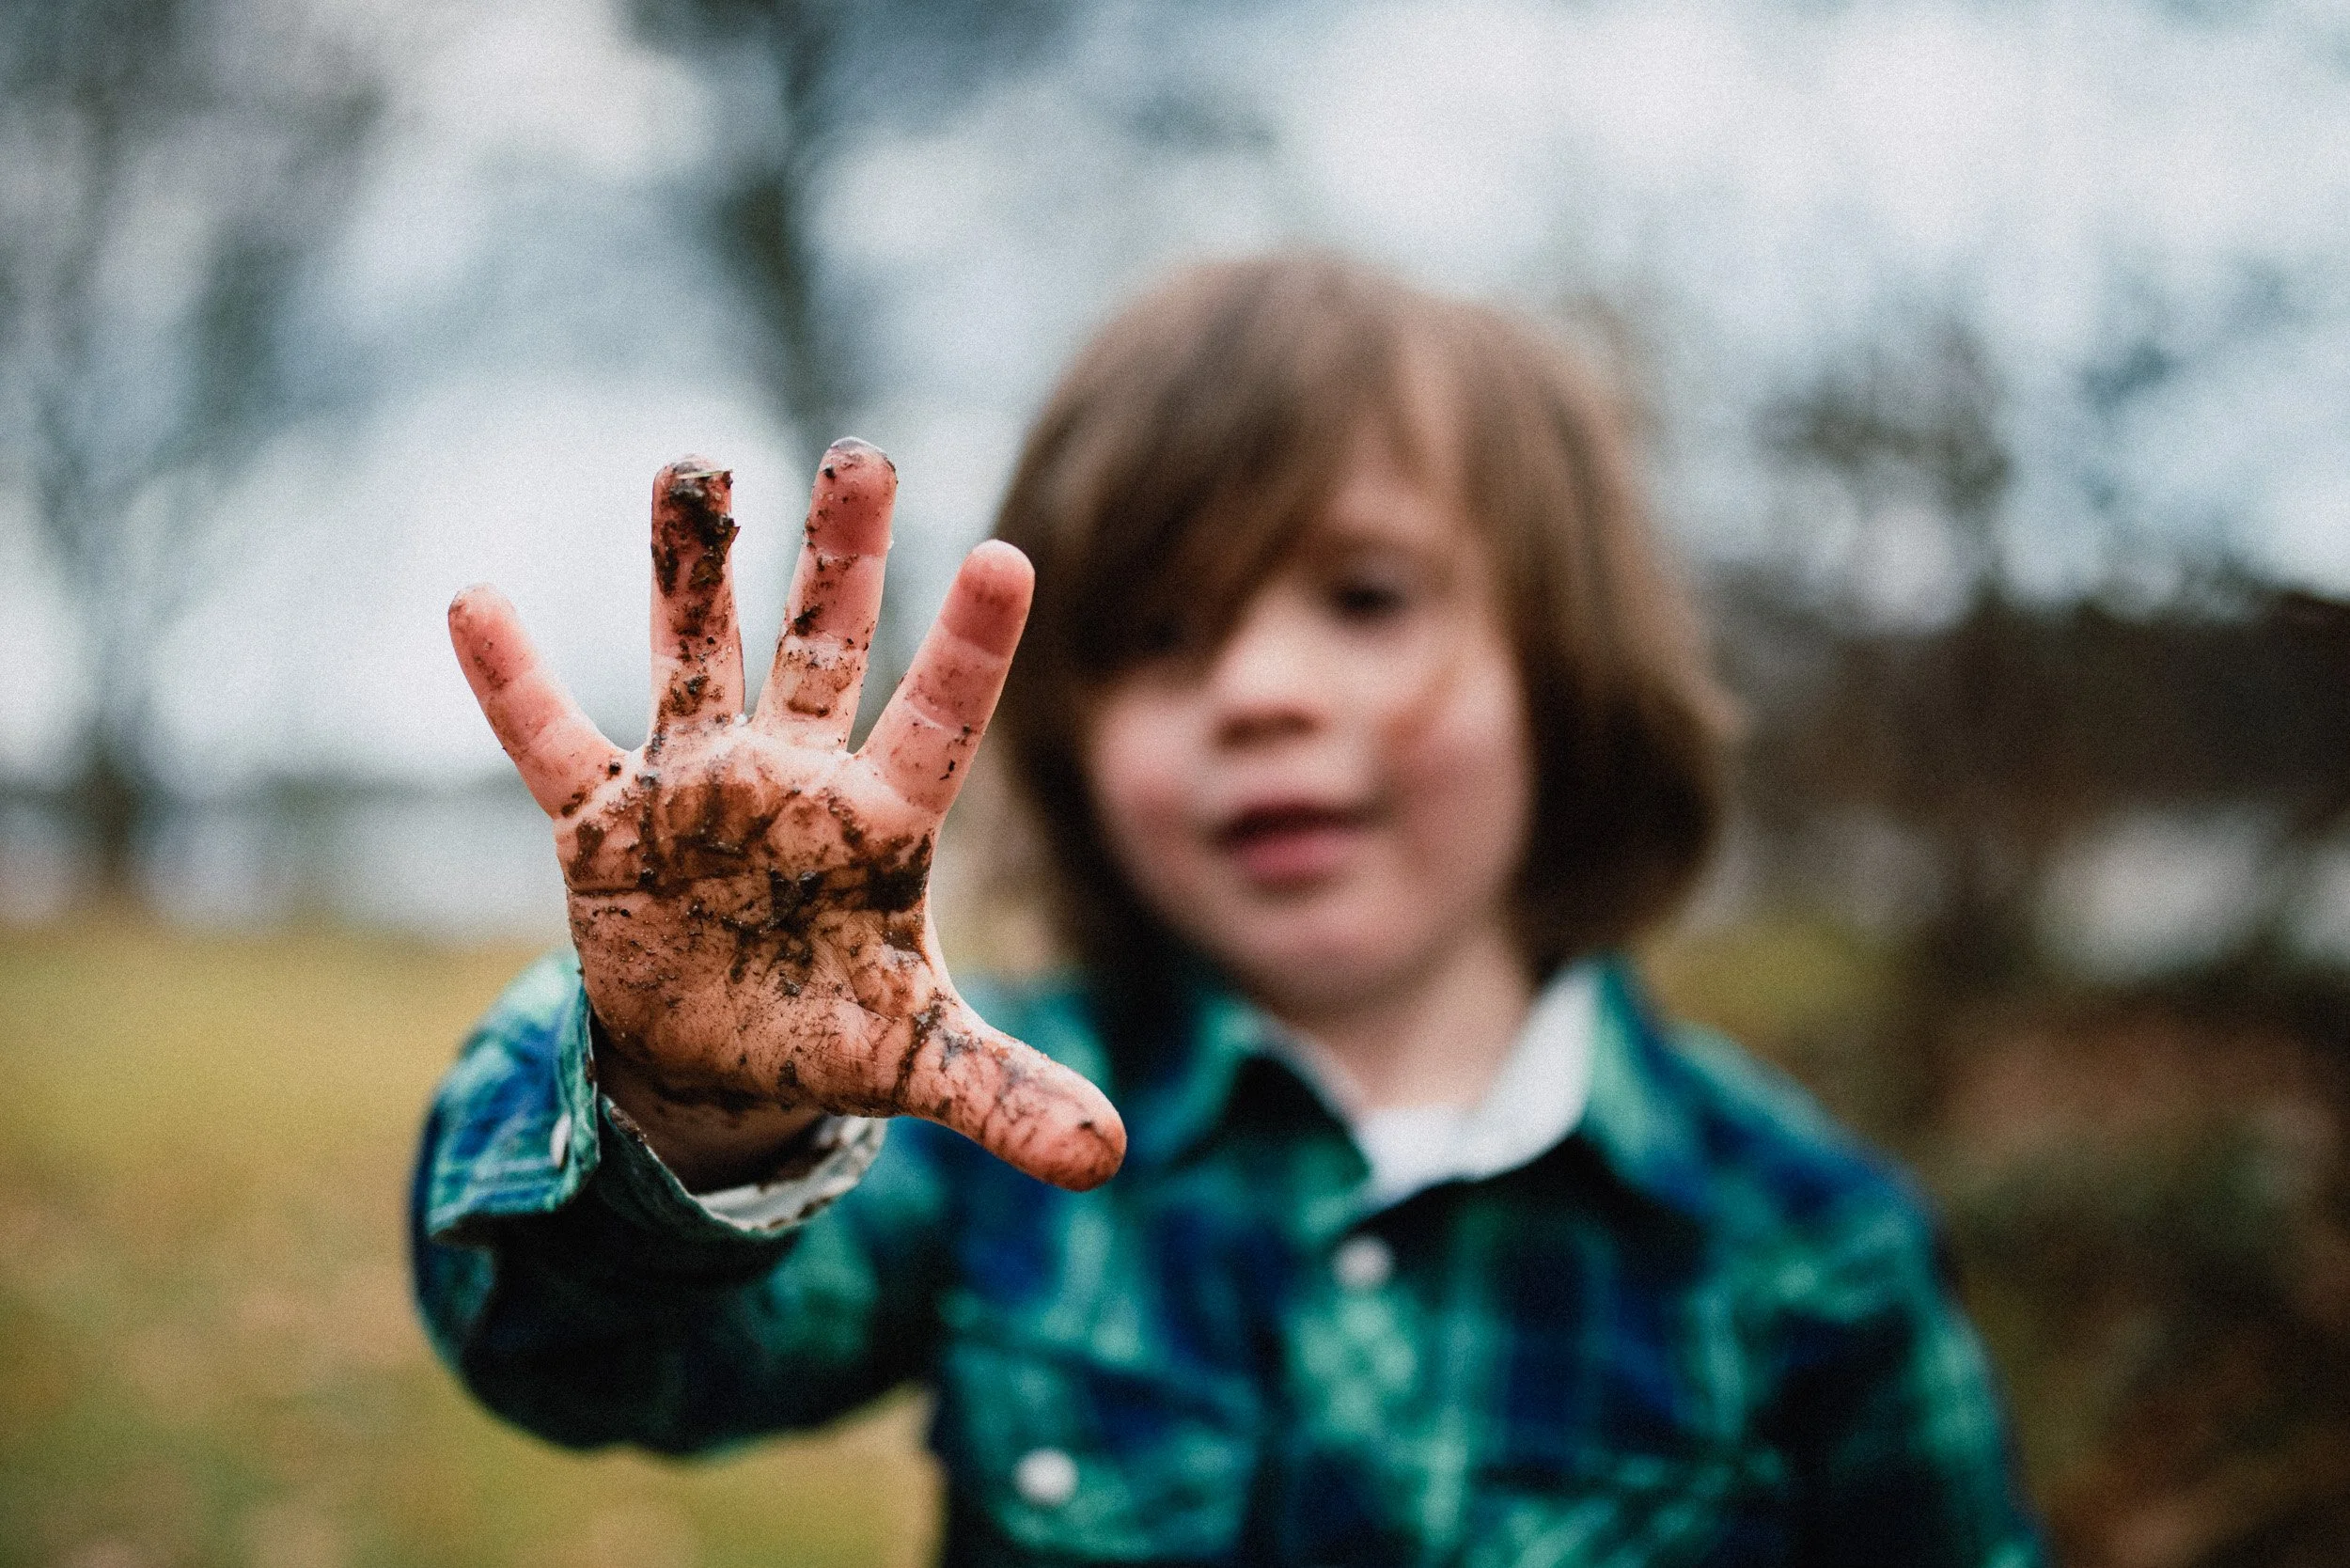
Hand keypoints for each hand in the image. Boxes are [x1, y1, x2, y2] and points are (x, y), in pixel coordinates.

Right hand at [447, 441, 1123, 1191]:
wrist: (720, 1052)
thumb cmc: (835, 1029)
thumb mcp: (921, 1064)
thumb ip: (1008, 1094)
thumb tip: (1113, 1157)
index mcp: (882, 823)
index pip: (940, 718)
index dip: (971, 646)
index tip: (1009, 555)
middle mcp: (795, 777)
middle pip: (825, 647)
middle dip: (840, 557)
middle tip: (863, 455)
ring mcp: (699, 786)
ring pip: (692, 656)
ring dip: (685, 571)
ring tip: (689, 469)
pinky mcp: (608, 823)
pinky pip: (552, 742)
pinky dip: (513, 682)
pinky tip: (472, 600)